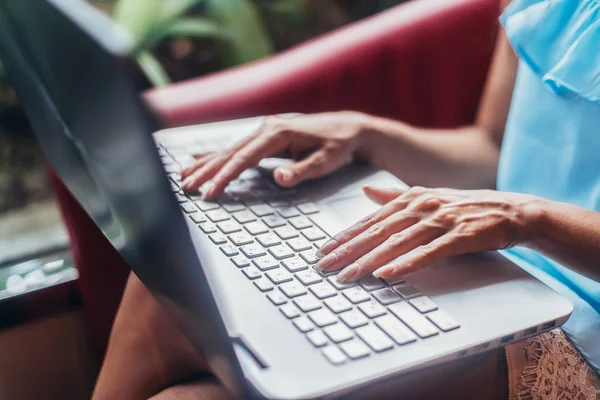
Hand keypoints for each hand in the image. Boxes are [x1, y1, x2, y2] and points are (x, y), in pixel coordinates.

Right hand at [179, 112, 370, 198]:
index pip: (245, 158)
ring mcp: (264, 130)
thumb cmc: (338, 146)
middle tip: (187, 188)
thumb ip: (301, 170)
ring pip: (229, 150)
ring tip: (184, 177)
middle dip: (207, 171)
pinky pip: (237, 148)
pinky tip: (199, 159)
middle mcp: (267, 128)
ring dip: (206, 164)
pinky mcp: (266, 136)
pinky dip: (217, 156)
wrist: (350, 129)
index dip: (226, 176)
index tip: (210, 191)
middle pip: (230, 153)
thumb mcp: (325, 161)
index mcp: (278, 133)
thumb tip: (279, 178)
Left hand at [316, 185, 539, 281]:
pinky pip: (429, 252)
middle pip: (377, 231)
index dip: (345, 236)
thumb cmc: (466, 207)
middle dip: (348, 250)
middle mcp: (422, 206)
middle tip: (324, 266)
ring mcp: (441, 220)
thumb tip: (366, 189)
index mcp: (410, 198)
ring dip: (370, 260)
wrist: (512, 210)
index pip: (370, 220)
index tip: (323, 251)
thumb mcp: (428, 196)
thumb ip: (394, 195)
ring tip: (348, 275)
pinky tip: (387, 274)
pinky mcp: (460, 236)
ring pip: (397, 242)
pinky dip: (407, 263)